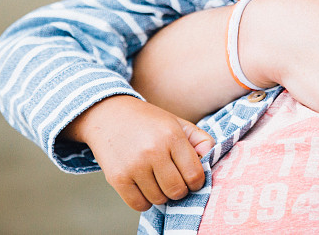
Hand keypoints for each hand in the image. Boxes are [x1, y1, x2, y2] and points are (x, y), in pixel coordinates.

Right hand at [60, 95, 213, 210]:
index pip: (195, 175)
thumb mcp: (177, 123)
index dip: (196, 181)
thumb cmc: (148, 121)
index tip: (190, 177)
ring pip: (159, 199)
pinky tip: (144, 186)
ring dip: (161, 194)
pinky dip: (144, 201)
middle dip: (180, 189)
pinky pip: (139, 205)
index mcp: (172, 136)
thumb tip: (210, 161)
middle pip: (177, 191)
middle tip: (173, 179)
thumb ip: (201, 140)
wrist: (108, 114)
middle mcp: (153, 151)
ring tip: (157, 179)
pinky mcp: (118, 178)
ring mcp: (134, 166)